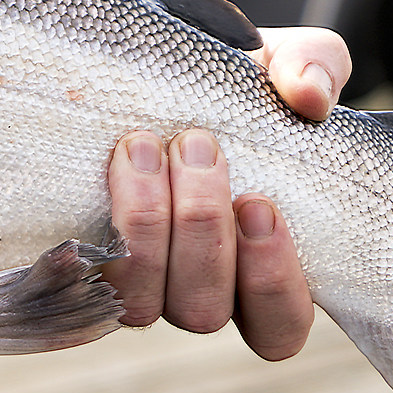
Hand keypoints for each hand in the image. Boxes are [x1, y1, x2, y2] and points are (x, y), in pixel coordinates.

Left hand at [104, 25, 351, 360]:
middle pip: (203, 309)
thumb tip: (309, 95)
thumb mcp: (284, 65)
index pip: (278, 327)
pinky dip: (87, 234)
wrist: (148, 68)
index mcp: (258, 267)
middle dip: (199, 226)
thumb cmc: (234, 86)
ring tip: (142, 145)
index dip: (271, 280)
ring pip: (139, 301)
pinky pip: (77, 278)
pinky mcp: (82, 257)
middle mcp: (196, 289)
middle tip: (196, 145)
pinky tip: (97, 173)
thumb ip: (315, 70)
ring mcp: (137, 280)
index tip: (257, 204)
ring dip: (142, 223)